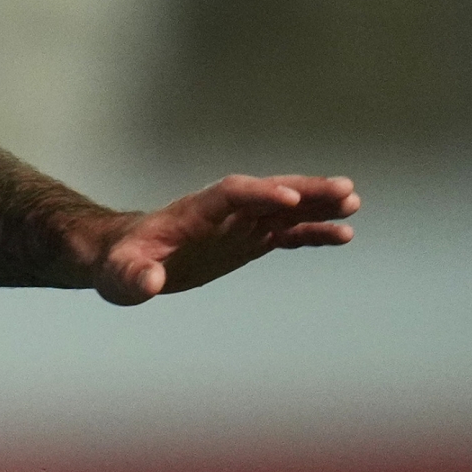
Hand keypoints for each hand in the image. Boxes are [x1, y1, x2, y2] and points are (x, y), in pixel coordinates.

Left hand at [95, 175, 359, 305]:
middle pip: (267, 193)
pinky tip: (344, 235)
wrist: (122, 259)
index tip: (289, 200)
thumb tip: (149, 281)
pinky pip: (286, 233)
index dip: (259, 194)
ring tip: (353, 202)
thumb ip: (133, 276)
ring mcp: (237, 225)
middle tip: (344, 190)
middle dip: (303, 190)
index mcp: (192, 212)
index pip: (230, 194)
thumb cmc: (118, 264)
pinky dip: (313, 232)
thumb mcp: (119, 275)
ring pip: (283, 209)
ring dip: (316, 204)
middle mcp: (221, 213)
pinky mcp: (247, 240)